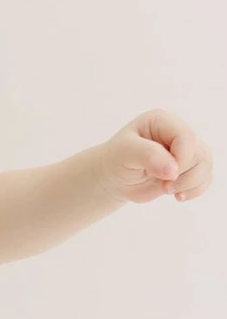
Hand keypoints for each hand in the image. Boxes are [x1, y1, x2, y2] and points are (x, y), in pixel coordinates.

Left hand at [95, 108, 212, 204]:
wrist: (113, 177)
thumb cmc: (116, 160)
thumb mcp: (125, 152)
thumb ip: (148, 155)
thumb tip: (173, 170)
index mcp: (163, 122)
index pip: (186, 137)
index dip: (181, 159)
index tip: (165, 175)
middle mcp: (178, 133)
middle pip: (199, 153)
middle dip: (183, 174)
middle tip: (163, 184)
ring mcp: (185, 151)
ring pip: (205, 165)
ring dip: (190, 183)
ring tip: (167, 189)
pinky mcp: (187, 168)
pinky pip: (205, 178)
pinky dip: (195, 190)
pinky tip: (178, 196)